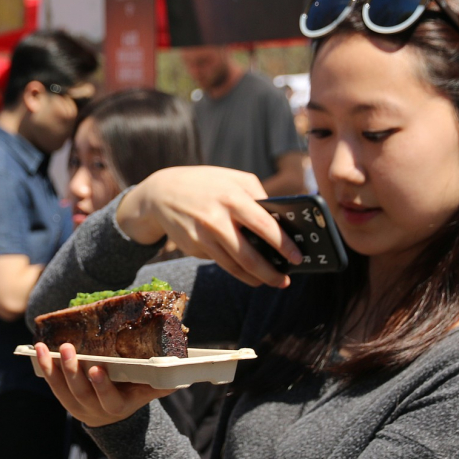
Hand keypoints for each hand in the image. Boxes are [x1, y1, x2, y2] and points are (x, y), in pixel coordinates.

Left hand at [35, 343, 174, 427]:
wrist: (111, 416)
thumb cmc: (132, 395)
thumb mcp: (146, 392)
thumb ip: (160, 384)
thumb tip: (181, 374)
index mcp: (117, 407)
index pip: (108, 398)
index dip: (101, 385)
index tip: (96, 368)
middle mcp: (94, 409)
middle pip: (80, 391)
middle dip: (73, 370)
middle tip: (68, 348)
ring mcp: (76, 405)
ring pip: (62, 388)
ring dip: (53, 367)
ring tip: (45, 347)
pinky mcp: (64, 398)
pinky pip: (52, 384)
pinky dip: (45, 368)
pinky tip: (39, 351)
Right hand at [116, 166, 302, 288]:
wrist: (161, 193)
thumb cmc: (204, 184)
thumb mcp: (231, 178)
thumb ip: (256, 194)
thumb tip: (280, 219)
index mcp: (231, 197)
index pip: (264, 226)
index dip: (283, 245)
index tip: (298, 258)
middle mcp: (216, 219)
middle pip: (249, 256)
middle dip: (270, 273)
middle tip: (284, 280)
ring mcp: (202, 237)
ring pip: (233, 266)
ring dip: (254, 278)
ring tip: (268, 281)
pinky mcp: (192, 247)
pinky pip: (218, 261)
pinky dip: (234, 268)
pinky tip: (244, 270)